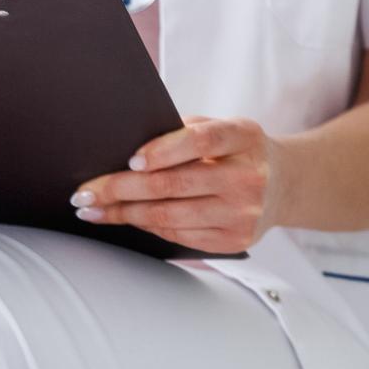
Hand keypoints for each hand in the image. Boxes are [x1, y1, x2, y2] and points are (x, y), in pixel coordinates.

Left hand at [70, 116, 285, 255]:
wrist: (283, 184)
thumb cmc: (238, 151)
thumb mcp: (223, 128)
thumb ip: (185, 132)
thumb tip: (123, 151)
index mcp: (245, 138)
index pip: (203, 140)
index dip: (164, 150)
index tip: (130, 159)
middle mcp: (249, 177)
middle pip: (175, 185)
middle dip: (120, 189)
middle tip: (85, 192)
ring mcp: (243, 213)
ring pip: (170, 216)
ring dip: (123, 214)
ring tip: (93, 209)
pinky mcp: (234, 240)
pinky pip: (178, 235)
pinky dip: (145, 227)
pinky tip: (125, 219)